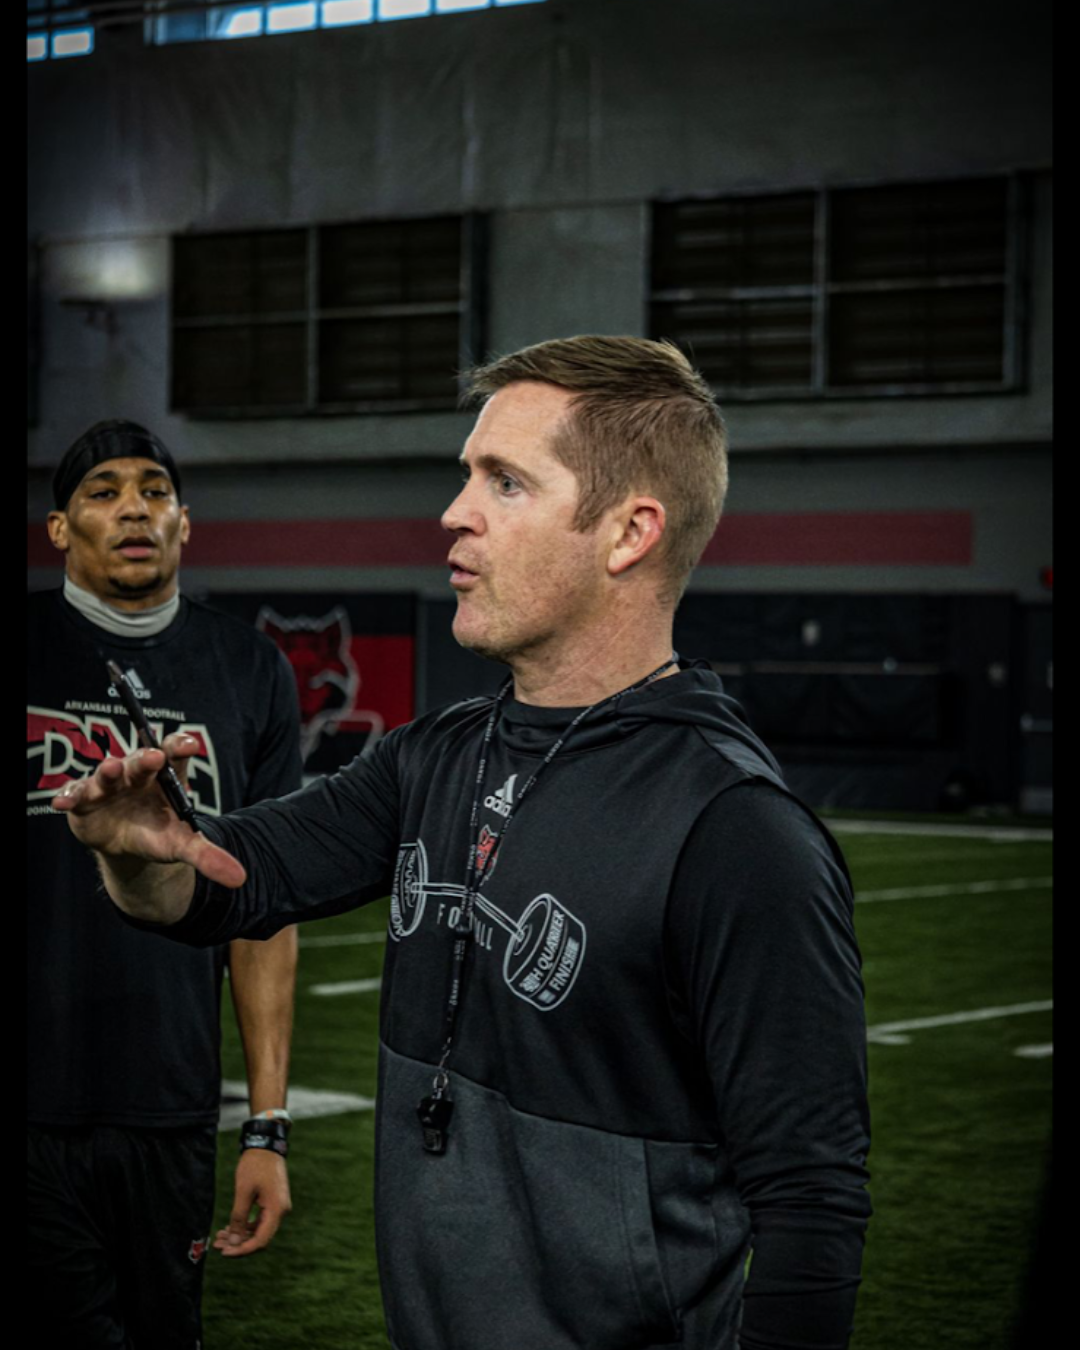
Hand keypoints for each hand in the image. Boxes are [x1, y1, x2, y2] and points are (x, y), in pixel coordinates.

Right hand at [51, 733, 245, 891]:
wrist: (130, 844)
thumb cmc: (160, 832)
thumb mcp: (183, 844)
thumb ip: (208, 856)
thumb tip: (240, 879)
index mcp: (165, 775)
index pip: (175, 753)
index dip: (180, 746)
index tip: (190, 745)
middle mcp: (136, 772)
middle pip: (141, 761)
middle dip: (145, 758)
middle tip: (153, 757)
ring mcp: (109, 783)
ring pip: (107, 774)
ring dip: (108, 771)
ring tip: (110, 769)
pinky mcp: (84, 799)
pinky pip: (75, 793)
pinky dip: (68, 795)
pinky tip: (62, 802)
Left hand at [214, 1149, 291, 1257]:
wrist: (265, 1146)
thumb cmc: (255, 1166)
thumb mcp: (243, 1192)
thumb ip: (238, 1218)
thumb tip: (233, 1242)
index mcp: (276, 1210)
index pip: (260, 1241)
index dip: (242, 1250)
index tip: (224, 1252)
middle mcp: (280, 1212)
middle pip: (259, 1238)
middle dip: (238, 1243)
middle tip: (217, 1245)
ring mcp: (278, 1207)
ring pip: (258, 1230)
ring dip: (239, 1235)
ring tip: (220, 1236)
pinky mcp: (273, 1203)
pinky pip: (260, 1221)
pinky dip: (245, 1226)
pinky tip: (230, 1227)